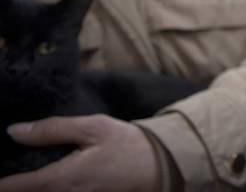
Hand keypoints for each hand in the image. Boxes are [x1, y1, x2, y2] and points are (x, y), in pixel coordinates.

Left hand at [0, 115, 160, 191]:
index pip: (13, 187)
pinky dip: (47, 190)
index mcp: (60, 180)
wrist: (162, 166)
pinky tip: (47, 182)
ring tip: (29, 177)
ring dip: (32, 188)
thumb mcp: (93, 128)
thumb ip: (52, 129)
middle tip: (15, 173)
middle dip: (15, 185)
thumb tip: (14, 131)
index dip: (0, 182)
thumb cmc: (127, 145)